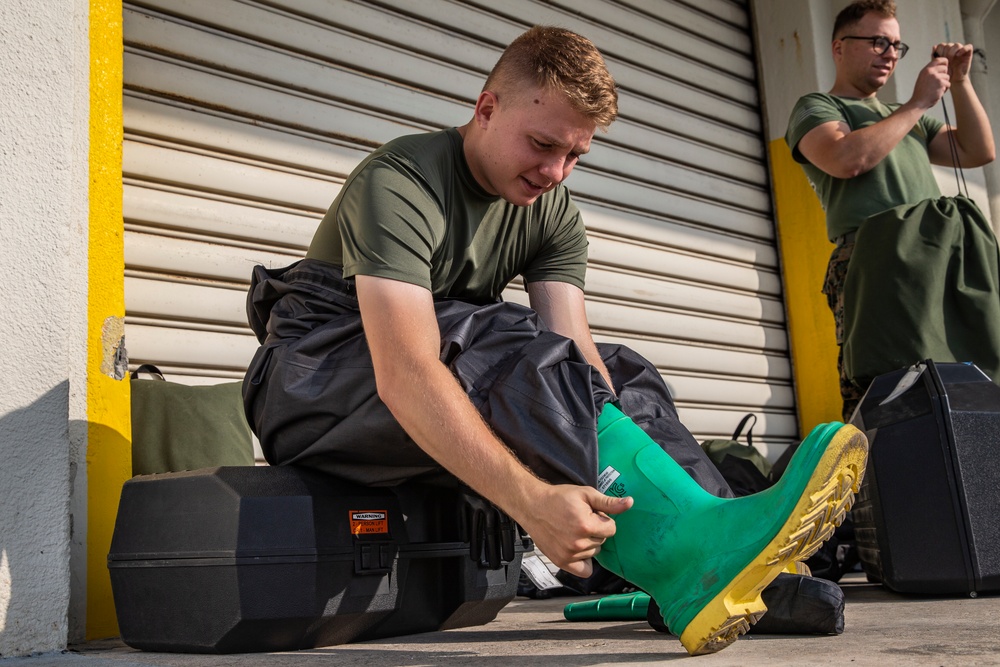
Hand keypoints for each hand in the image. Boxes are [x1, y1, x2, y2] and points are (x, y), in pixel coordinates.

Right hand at [515, 484, 632, 577]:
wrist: (532, 506)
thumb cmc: (559, 498)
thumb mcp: (585, 494)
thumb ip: (609, 502)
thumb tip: (630, 503)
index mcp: (586, 525)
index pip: (611, 529)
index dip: (603, 520)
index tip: (590, 514)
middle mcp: (578, 543)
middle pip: (602, 541)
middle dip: (595, 530)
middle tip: (579, 520)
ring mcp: (569, 555)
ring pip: (594, 552)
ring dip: (588, 543)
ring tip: (573, 531)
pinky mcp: (561, 562)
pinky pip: (585, 571)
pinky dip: (584, 562)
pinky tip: (577, 549)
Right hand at [910, 55, 949, 109]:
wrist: (919, 102)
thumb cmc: (921, 93)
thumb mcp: (922, 78)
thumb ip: (930, 72)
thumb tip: (941, 67)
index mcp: (925, 70)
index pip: (938, 59)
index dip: (944, 62)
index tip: (945, 66)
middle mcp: (930, 71)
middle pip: (945, 68)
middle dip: (944, 75)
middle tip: (938, 82)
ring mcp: (936, 77)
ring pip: (947, 77)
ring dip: (944, 83)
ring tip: (937, 89)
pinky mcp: (941, 83)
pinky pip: (948, 84)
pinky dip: (945, 89)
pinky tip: (938, 92)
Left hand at [933, 42, 973, 82]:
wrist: (954, 80)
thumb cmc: (945, 73)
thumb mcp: (938, 65)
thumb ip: (935, 57)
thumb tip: (934, 46)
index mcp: (945, 50)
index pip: (942, 45)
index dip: (940, 51)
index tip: (939, 59)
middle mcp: (953, 49)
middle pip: (948, 45)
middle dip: (945, 53)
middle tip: (945, 61)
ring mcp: (961, 51)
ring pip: (957, 45)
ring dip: (952, 52)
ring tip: (950, 60)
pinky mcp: (968, 53)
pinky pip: (969, 46)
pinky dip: (963, 49)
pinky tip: (958, 55)